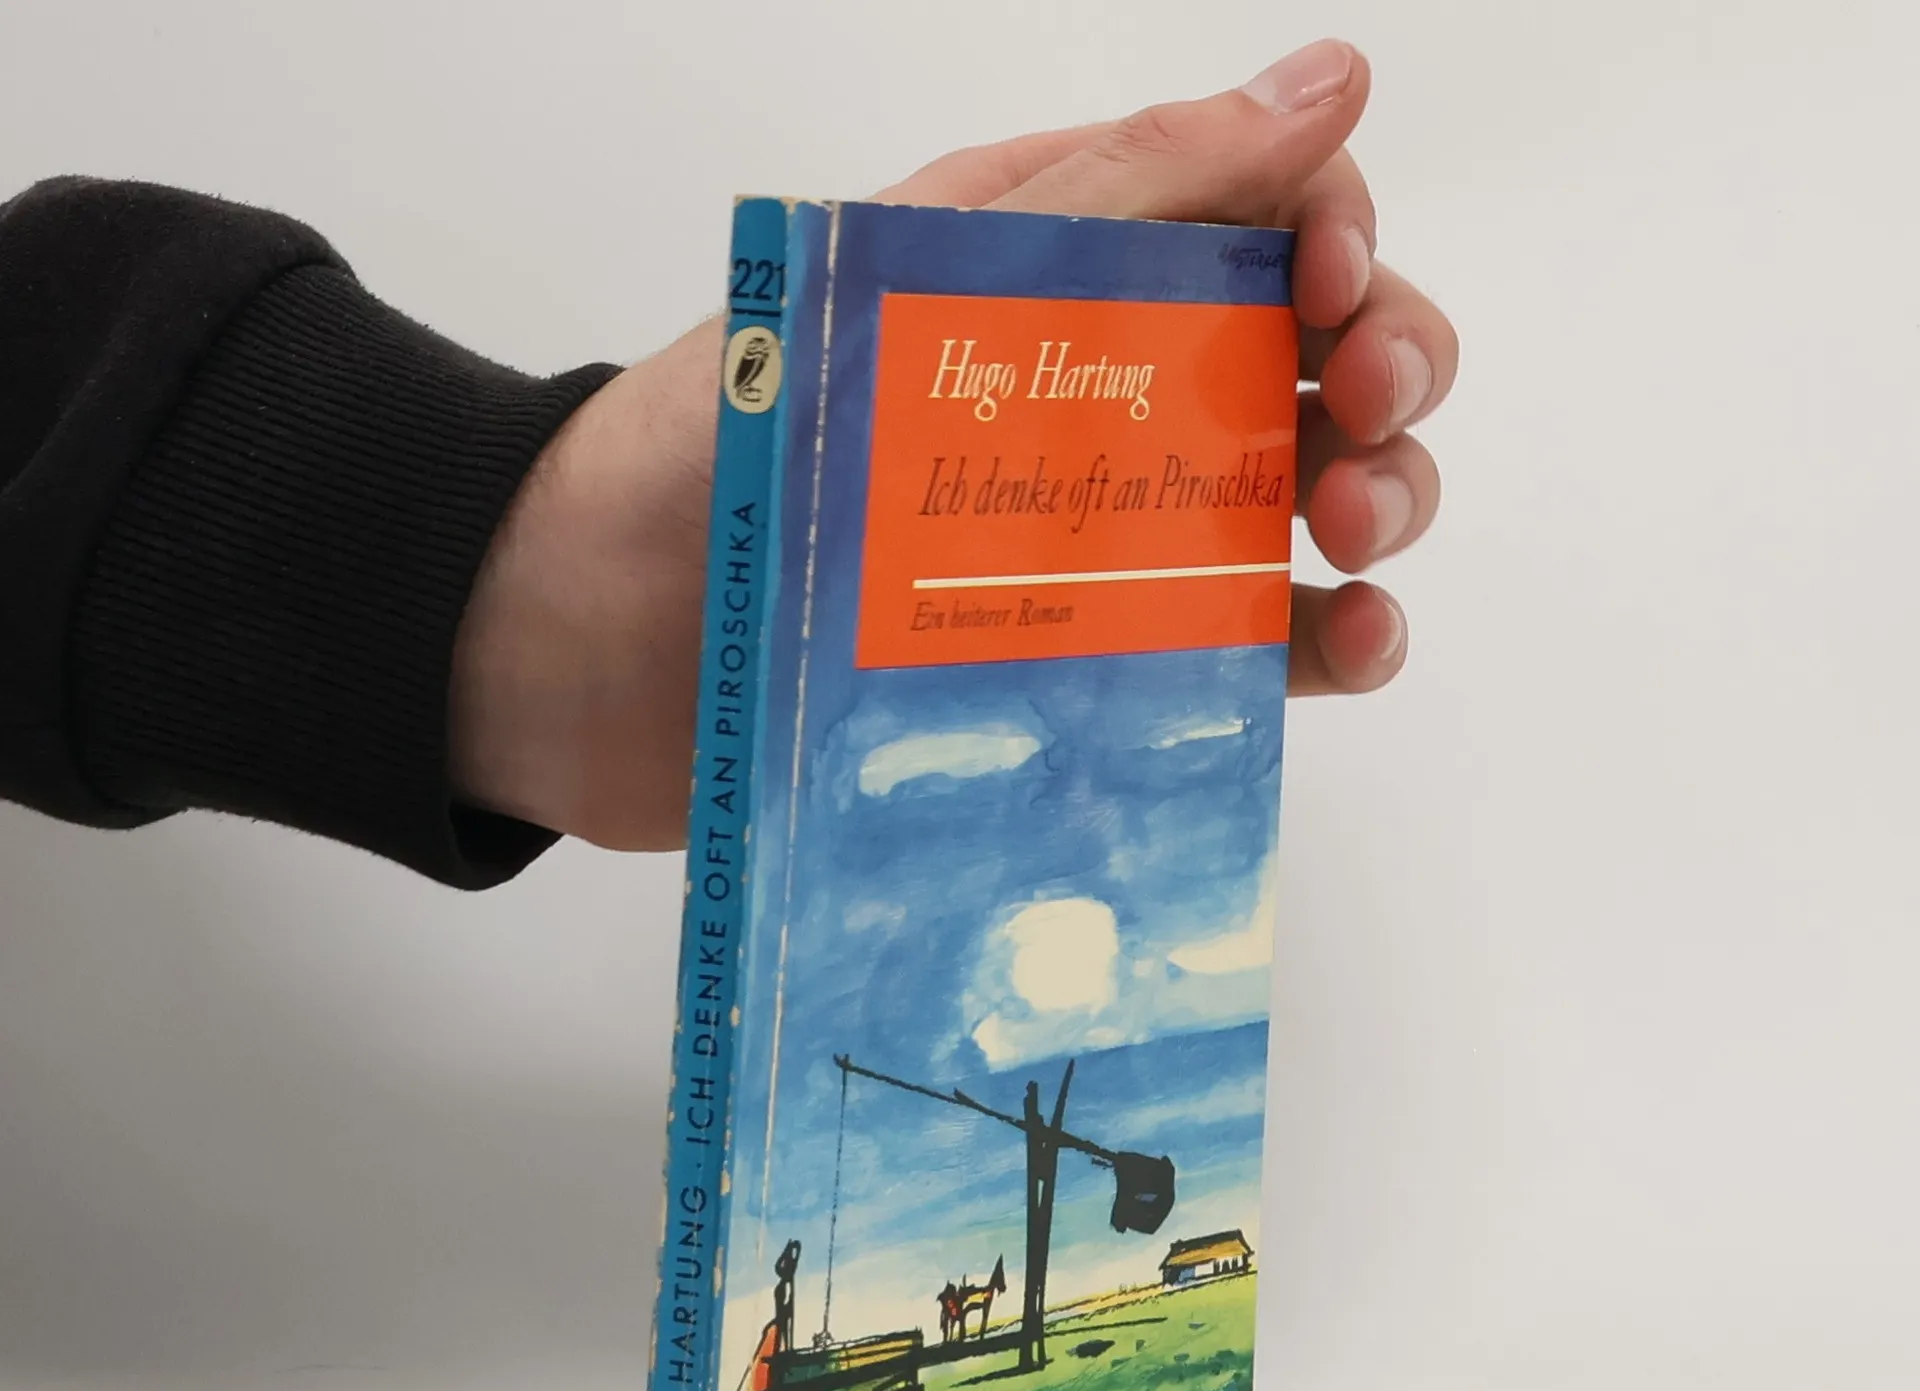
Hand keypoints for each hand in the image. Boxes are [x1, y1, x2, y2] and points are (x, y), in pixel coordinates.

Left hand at [450, 40, 1458, 850]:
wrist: (597, 638)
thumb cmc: (735, 439)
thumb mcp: (935, 274)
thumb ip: (1136, 183)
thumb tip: (1332, 80)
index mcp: (1069, 264)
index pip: (1269, 212)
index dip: (1342, 239)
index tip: (1332, 296)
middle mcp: (1103, 391)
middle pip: (1311, 358)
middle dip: (1387, 373)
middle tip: (1369, 420)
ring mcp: (1100, 533)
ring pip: (1298, 500)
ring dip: (1378, 503)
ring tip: (1356, 538)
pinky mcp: (1085, 657)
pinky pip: (1238, 644)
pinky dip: (1321, 642)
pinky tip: (1348, 643)